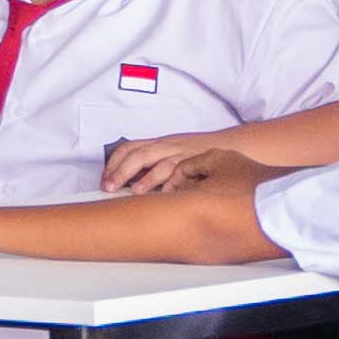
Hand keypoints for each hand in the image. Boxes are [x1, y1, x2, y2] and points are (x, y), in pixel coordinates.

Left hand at [102, 132, 259, 199]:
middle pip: (138, 154)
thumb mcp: (173, 154)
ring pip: (160, 162)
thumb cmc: (200, 153)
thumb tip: (131, 185)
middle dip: (121, 171)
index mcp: (159, 144)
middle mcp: (168, 146)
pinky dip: (173, 183)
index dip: (113, 163)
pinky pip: (184, 171)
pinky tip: (165, 194)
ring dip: (145, 178)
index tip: (104, 179)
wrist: (234, 144)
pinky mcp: (198, 162)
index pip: (129, 148)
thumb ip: (153, 166)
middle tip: (109, 187)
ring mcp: (183, 154)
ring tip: (134, 191)